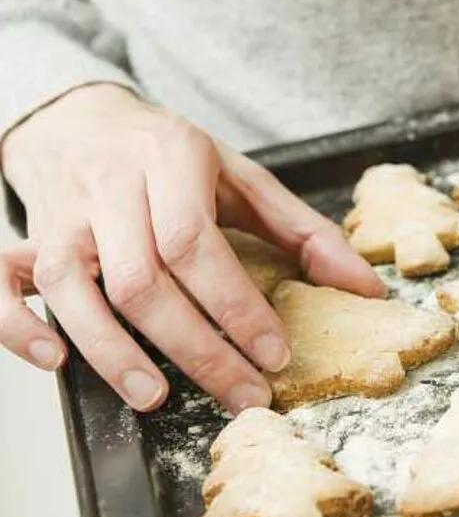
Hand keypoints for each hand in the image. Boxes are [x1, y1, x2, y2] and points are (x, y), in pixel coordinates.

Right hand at [0, 84, 383, 412]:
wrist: (80, 117)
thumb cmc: (171, 157)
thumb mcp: (243, 179)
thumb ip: (303, 232)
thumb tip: (365, 288)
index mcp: (172, 162)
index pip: (197, 244)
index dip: (234, 306)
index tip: (273, 354)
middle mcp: (111, 188)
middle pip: (145, 280)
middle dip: (197, 348)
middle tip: (242, 395)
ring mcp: (62, 217)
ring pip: (77, 289)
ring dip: (113, 351)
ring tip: (156, 399)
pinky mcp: (27, 239)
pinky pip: (3, 283)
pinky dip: (16, 325)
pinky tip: (55, 361)